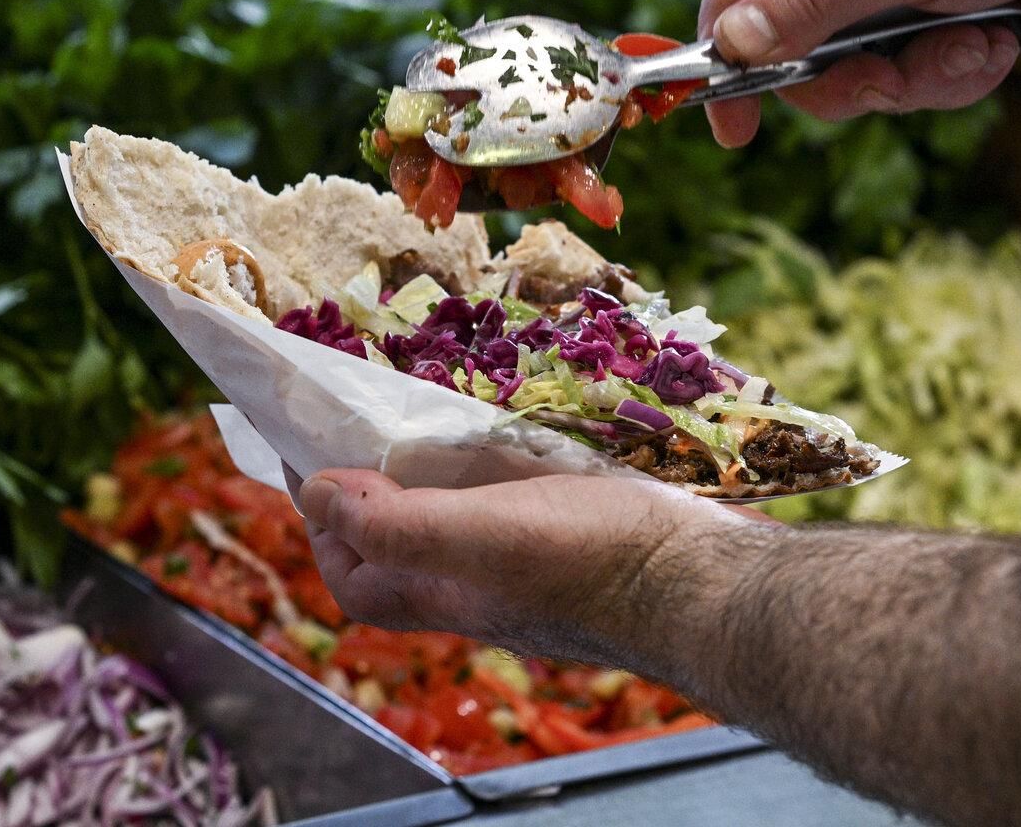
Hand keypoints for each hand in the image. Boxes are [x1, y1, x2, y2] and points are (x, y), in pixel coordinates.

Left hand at [296, 470, 754, 664]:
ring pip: (460, 534)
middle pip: (400, 557)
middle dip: (373, 500)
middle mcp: (483, 593)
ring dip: (436, 484)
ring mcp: (533, 575)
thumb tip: (316, 494)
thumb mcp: (485, 533)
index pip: (355, 574)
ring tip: (433, 424)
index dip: (323, 522)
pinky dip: (496, 479)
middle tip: (368, 432)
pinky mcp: (578, 548)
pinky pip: (514, 517)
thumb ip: (398, 525)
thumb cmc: (598, 557)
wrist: (708, 583)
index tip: (312, 457)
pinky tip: (515, 443)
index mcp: (448, 595)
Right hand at [698, 0, 1020, 144]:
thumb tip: (733, 42)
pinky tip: (994, 37)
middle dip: (852, 77)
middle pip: (796, 48)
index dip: (727, 55)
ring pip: (861, 73)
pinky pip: (914, 75)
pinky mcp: (931, 15)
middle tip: (887, 80)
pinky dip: (956, 69)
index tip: (732, 126)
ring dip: (918, 76)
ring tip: (969, 42)